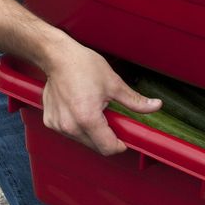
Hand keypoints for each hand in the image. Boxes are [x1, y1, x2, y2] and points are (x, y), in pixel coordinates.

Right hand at [39, 42, 159, 155]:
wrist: (57, 57)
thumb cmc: (82, 66)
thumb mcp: (113, 83)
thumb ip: (135, 101)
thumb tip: (155, 106)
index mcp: (88, 118)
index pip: (108, 148)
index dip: (120, 145)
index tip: (124, 138)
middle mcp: (71, 126)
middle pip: (95, 146)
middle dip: (106, 136)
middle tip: (109, 117)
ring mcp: (58, 125)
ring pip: (82, 140)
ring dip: (91, 132)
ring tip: (92, 109)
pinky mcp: (50, 121)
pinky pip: (69, 132)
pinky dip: (77, 125)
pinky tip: (78, 108)